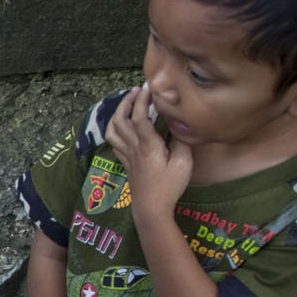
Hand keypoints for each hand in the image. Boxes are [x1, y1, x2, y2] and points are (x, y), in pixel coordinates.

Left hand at [102, 82, 191, 214]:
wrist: (150, 209)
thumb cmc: (169, 187)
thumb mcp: (183, 164)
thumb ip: (181, 141)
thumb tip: (179, 123)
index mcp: (148, 146)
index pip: (140, 117)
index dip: (143, 100)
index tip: (148, 87)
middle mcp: (133, 148)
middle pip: (121, 119)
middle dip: (127, 101)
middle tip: (137, 90)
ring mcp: (126, 155)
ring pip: (113, 129)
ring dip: (118, 112)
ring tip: (128, 102)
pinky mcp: (125, 162)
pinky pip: (113, 140)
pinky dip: (115, 127)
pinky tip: (123, 123)